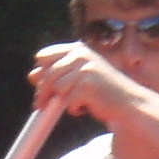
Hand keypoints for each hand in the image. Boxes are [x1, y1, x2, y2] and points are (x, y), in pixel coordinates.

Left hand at [30, 41, 149, 130]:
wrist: (128, 102)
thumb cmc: (102, 90)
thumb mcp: (78, 78)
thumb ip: (56, 74)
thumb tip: (30, 75)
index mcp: (77, 49)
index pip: (43, 56)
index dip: (40, 72)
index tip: (38, 87)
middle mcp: (81, 55)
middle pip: (46, 74)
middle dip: (42, 92)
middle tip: (41, 106)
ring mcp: (85, 69)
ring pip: (56, 88)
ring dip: (61, 101)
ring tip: (76, 104)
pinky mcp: (88, 85)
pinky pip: (67, 101)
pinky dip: (74, 109)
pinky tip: (85, 108)